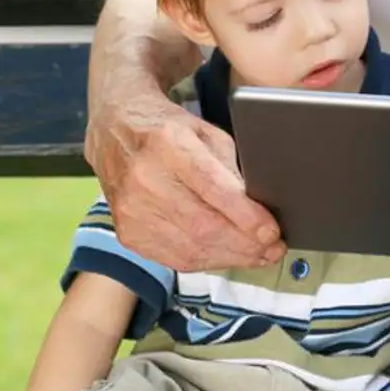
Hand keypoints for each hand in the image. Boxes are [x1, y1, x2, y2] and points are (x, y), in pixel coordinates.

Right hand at [83, 88, 284, 271]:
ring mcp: (131, 210)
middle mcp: (144, 178)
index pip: (212, 188)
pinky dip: (206, 261)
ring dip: (231, 257)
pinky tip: (226, 256)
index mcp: (168, 143)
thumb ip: (230, 168)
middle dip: (246, 244)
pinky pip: (174, 259)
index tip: (272, 231)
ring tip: (258, 256)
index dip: (246, 216)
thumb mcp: (205, 132)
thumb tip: (259, 208)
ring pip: (190, 249)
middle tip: (274, 248)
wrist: (116, 132)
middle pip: (203, 226)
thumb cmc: (167, 130)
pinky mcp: (127, 232)